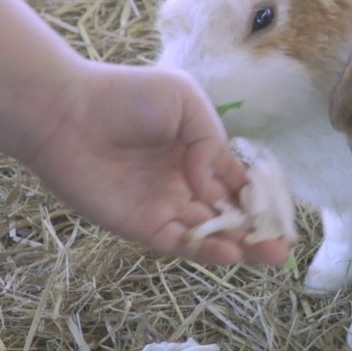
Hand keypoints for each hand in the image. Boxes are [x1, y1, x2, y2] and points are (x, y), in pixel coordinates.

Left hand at [18, 60, 291, 265]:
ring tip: (271, 254)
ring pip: (210, 233)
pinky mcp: (140, 225)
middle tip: (284, 245)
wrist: (67, 111)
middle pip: (229, 214)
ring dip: (241, 246)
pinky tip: (232, 254)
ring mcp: (163, 206)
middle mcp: (184, 183)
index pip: (237, 183)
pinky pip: (180, 242)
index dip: (261, 198)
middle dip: (258, 230)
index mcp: (198, 153)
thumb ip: (211, 140)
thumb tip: (210, 181)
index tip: (283, 213)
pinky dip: (207, 250)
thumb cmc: (125, 96)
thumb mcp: (185, 100)